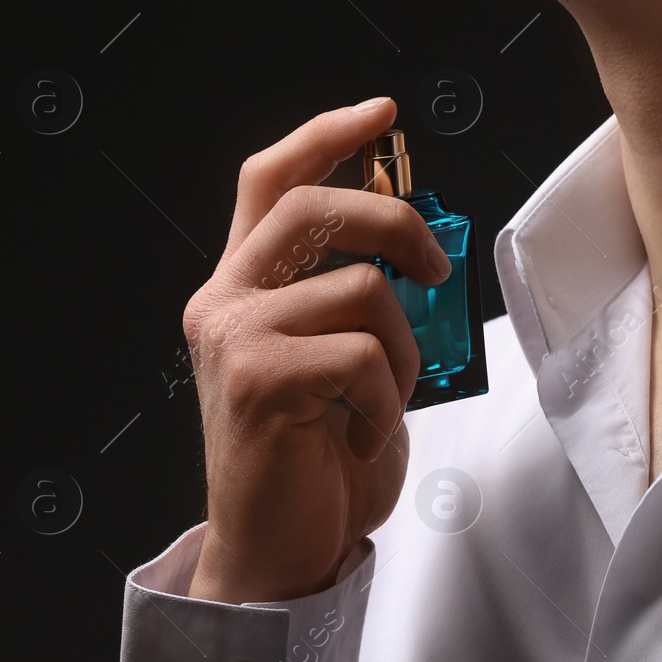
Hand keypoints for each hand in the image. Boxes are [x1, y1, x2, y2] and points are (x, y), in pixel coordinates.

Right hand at [180, 98, 451, 602]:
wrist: (282, 550)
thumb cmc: (320, 459)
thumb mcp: (344, 361)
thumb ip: (356, 300)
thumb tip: (417, 243)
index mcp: (243, 288)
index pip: (271, 180)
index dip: (327, 135)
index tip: (383, 110)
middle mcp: (225, 301)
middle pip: (317, 205)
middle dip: (398, 222)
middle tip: (437, 268)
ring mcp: (235, 338)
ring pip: (361, 289)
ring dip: (403, 349)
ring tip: (384, 400)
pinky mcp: (258, 381)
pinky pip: (362, 354)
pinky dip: (387, 398)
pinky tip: (361, 434)